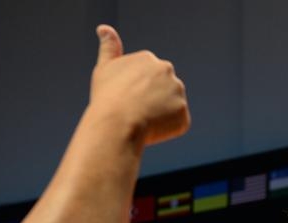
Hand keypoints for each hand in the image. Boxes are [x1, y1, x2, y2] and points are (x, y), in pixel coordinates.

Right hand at [89, 24, 189, 146]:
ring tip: (143, 119)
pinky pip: (177, 123)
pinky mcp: (184, 114)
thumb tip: (104, 28)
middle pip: (162, 89)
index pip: (147, 78)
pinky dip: (166, 128)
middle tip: (134, 109)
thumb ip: (109, 47)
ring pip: (170, 106)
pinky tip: (152, 128)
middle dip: (151, 99)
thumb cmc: (107, 97)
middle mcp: (168, 70)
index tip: (125, 97)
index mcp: (149, 59)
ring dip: (160, 113)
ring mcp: (178, 92)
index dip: (135, 91)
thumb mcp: (105, 68)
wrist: (117, 123)